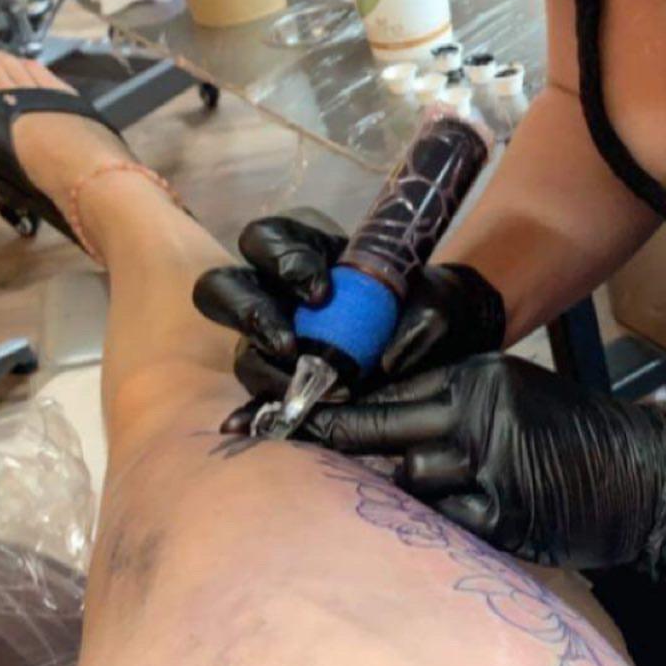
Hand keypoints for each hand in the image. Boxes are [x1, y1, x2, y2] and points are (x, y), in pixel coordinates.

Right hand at [193, 208, 505, 400]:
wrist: (441, 351)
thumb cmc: (427, 307)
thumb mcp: (441, 299)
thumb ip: (428, 312)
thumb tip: (393, 355)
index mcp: (305, 250)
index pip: (269, 239)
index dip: (285, 261)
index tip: (322, 292)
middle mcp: (274, 292)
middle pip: (224, 287)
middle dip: (249, 313)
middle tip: (290, 344)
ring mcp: (270, 339)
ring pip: (240, 347)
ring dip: (266, 370)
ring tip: (306, 392)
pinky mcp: (278, 383)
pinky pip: (252, 398)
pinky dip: (250, 413)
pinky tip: (248, 427)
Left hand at [302, 353, 665, 573]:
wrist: (646, 476)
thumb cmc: (572, 437)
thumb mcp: (511, 395)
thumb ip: (448, 405)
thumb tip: (371, 430)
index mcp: (476, 377)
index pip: (386, 388)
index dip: (330, 406)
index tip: (277, 415)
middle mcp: (476, 414)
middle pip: (377, 429)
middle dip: (323, 443)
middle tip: (265, 445)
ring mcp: (489, 466)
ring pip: (399, 481)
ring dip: (367, 496)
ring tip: (321, 510)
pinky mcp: (501, 518)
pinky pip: (435, 527)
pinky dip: (412, 532)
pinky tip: (385, 542)